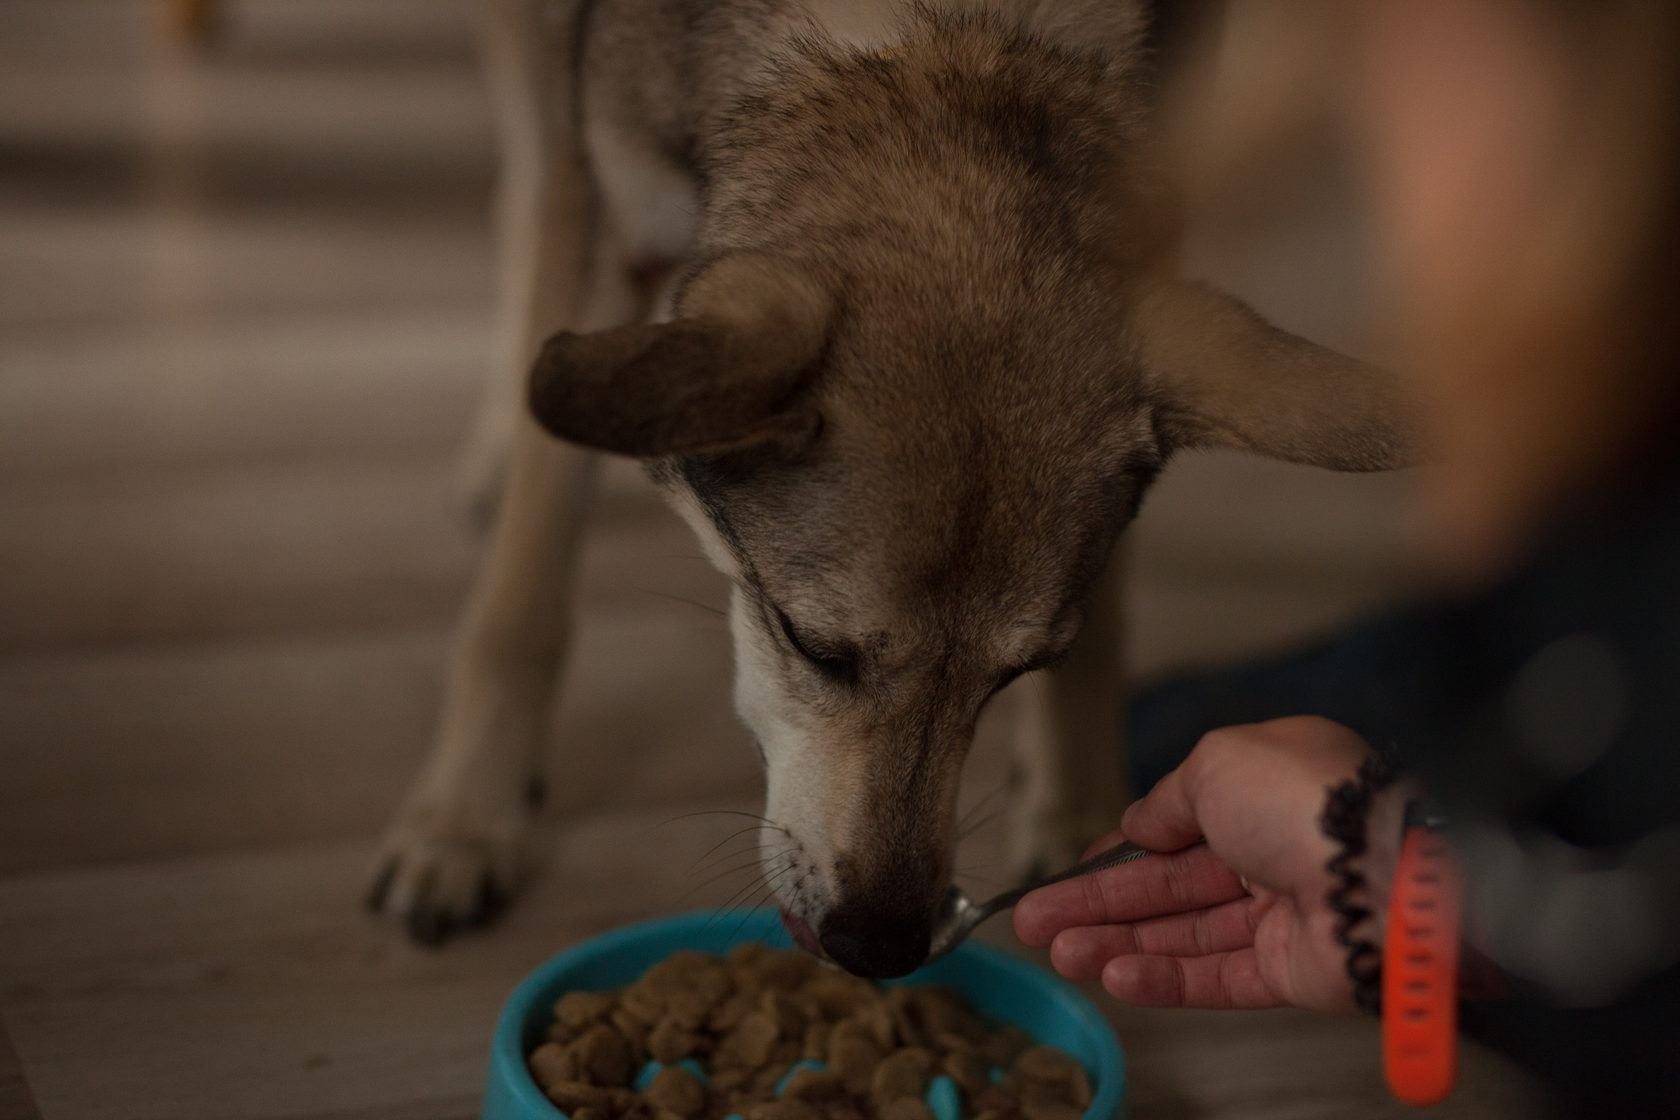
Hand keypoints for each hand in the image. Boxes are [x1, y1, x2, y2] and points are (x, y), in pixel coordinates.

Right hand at [1013, 716, 1375, 1013]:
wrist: (1391, 879)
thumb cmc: (1314, 803)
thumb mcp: (1218, 763)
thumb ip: (1169, 799)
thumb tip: (1140, 826)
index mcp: (1265, 787)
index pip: (1176, 824)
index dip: (1121, 850)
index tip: (1072, 870)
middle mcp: (1275, 849)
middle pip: (1169, 884)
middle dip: (1097, 903)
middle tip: (1037, 921)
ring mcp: (1285, 913)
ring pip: (1184, 933)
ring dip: (1116, 942)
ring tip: (1060, 953)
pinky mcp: (1295, 970)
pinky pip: (1218, 976)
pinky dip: (1164, 978)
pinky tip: (1115, 975)